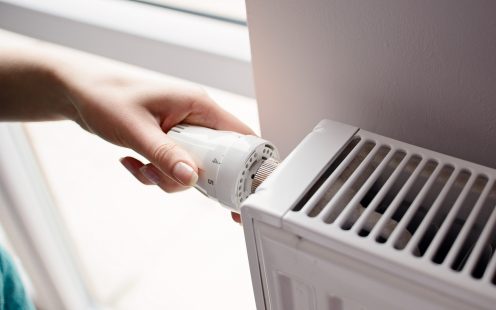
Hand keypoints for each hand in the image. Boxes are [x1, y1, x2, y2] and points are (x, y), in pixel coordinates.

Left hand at [62, 62, 253, 191]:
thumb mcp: (137, 130)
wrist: (79, 94)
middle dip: (189, 175)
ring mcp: (182, 130)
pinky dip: (154, 173)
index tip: (233, 190)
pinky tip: (132, 161)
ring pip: (191, 168)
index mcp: (197, 105)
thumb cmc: (105, 97)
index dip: (244, 164)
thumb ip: (166, 155)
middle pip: (216, 159)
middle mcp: (194, 117)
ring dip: (167, 177)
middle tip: (162, 174)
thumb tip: (191, 178)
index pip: (239, 135)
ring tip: (142, 165)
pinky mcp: (169, 141)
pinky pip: (173, 168)